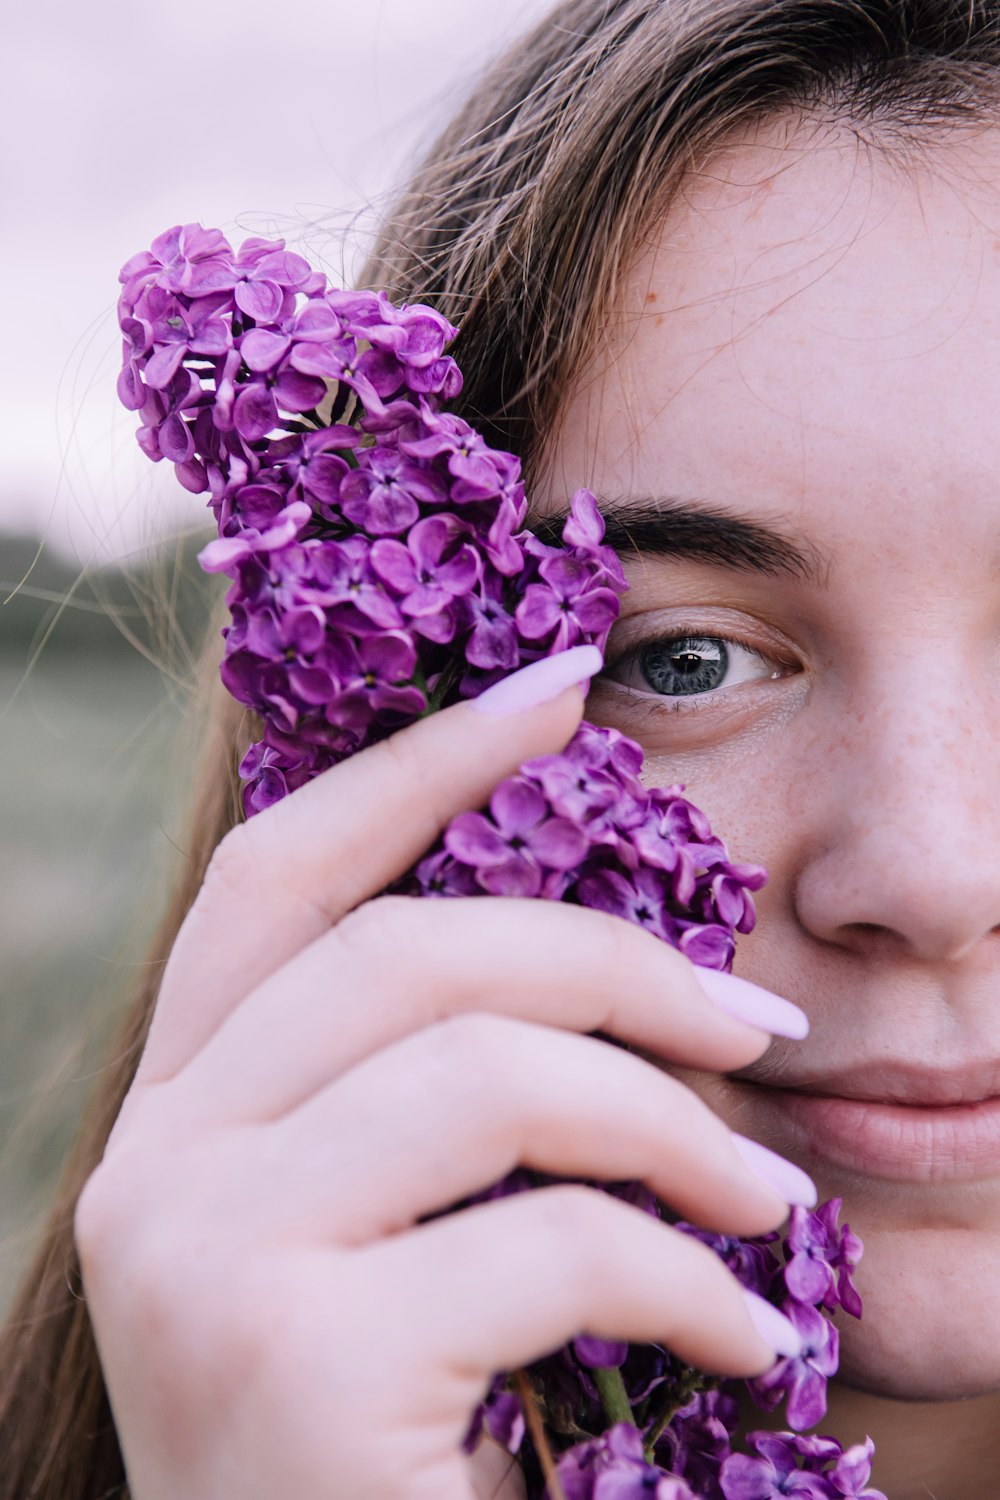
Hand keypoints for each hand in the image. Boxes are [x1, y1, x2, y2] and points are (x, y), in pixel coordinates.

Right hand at [75, 670, 806, 1499]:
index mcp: (175, 1118)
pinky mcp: (291, 1367)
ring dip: (672, 1124)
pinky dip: (684, 1275)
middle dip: (613, 961)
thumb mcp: (390, 1245)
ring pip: (485, 1069)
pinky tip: (739, 1336)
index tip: (554, 692)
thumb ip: (428, 1101)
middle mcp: (149, 1166)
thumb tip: (601, 964)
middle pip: (405, 952)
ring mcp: (199, 1260)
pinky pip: (549, 1240)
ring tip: (769, 1197)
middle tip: (762, 1021)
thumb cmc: (390, 1453)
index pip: (279, 875)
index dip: (416, 766)